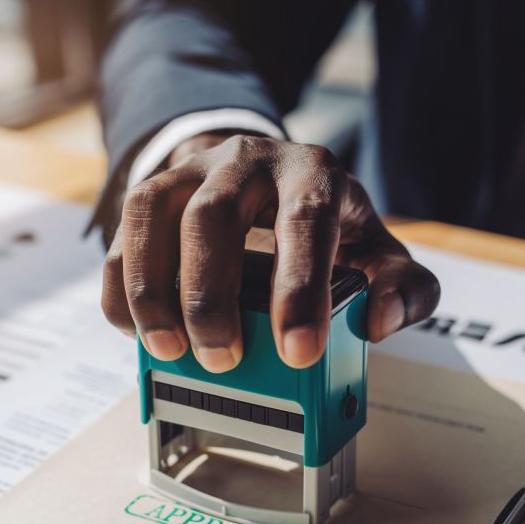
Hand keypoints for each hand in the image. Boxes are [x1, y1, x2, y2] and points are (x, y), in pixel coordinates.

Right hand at [102, 133, 439, 371]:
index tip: (299, 352)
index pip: (305, 223)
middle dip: (211, 296)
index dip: (301, 291)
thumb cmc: (323, 223)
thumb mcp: (375, 249)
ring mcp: (190, 173)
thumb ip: (403, 287)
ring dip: (152, 289)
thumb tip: (379, 320)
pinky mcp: (150, 195)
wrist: (265, 176)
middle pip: (214, 216)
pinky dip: (121, 287)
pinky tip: (138, 329)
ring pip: (152, 215)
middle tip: (222, 360)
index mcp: (310, 174)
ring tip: (168, 350)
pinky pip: (121, 236)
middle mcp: (245, 163)